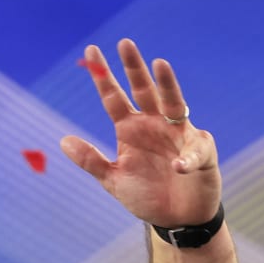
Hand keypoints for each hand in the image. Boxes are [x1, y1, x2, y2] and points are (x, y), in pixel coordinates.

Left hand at [60, 40, 220, 229]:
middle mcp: (154, 124)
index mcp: (130, 128)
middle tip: (124, 44)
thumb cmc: (147, 195)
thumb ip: (91, 161)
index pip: (114, 97)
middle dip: (134, 68)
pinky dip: (186, 158)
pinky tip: (177, 166)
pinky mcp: (201, 153)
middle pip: (143, 90)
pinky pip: (193, 152)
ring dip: (167, 84)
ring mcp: (178, 135)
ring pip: (173, 103)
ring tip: (160, 64)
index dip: (103, 76)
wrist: (177, 219)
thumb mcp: (113, 180)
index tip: (92, 51)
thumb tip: (62, 141)